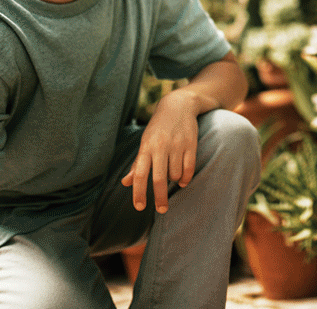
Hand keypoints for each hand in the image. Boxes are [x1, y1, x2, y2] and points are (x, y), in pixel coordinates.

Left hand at [121, 90, 201, 213]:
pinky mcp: (191, 144)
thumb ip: (137, 165)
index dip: (139, 192)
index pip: (140, 174)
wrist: (178, 106)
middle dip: (160, 197)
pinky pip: (189, 168)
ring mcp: (177, 145)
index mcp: (146, 148)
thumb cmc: (158, 129)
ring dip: (174, 181)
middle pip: (159, 179)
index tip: (140, 207)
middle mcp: (161, 147)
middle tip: (161, 210)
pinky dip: (186, 178)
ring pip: (175, 174)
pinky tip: (182, 180)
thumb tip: (126, 183)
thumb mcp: (145, 143)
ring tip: (172, 176)